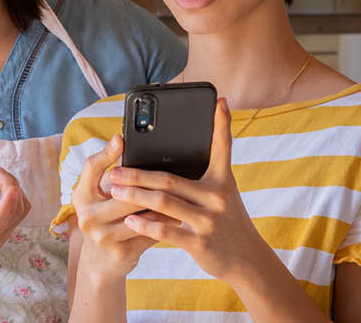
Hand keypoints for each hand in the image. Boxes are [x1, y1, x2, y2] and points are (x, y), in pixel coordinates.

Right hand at [72, 135, 176, 279]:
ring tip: (182, 197)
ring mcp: (102, 237)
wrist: (100, 263)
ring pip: (141, 215)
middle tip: (175, 175)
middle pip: (126, 193)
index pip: (91, 168)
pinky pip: (148, 234)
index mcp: (81, 196)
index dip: (106, 153)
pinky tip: (178, 219)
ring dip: (164, 207)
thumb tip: (123, 141)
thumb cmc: (106, 220)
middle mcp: (87, 216)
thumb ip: (111, 177)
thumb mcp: (99, 198)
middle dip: (151, 186)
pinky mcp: (119, 253)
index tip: (121, 138)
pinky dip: (164, 226)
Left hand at [109, 98, 267, 284]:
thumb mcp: (224, 193)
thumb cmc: (228, 221)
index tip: (218, 101)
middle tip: (114, 171)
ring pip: (163, 202)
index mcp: (222, 180)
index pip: (222, 146)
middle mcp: (217, 197)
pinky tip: (130, 220)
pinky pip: (166, 231)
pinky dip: (146, 224)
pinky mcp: (200, 242)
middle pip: (169, 178)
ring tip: (113, 192)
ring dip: (134, 197)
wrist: (247, 259)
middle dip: (137, 174)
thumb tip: (178, 156)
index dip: (221, 123)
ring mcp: (208, 220)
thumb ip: (206, 174)